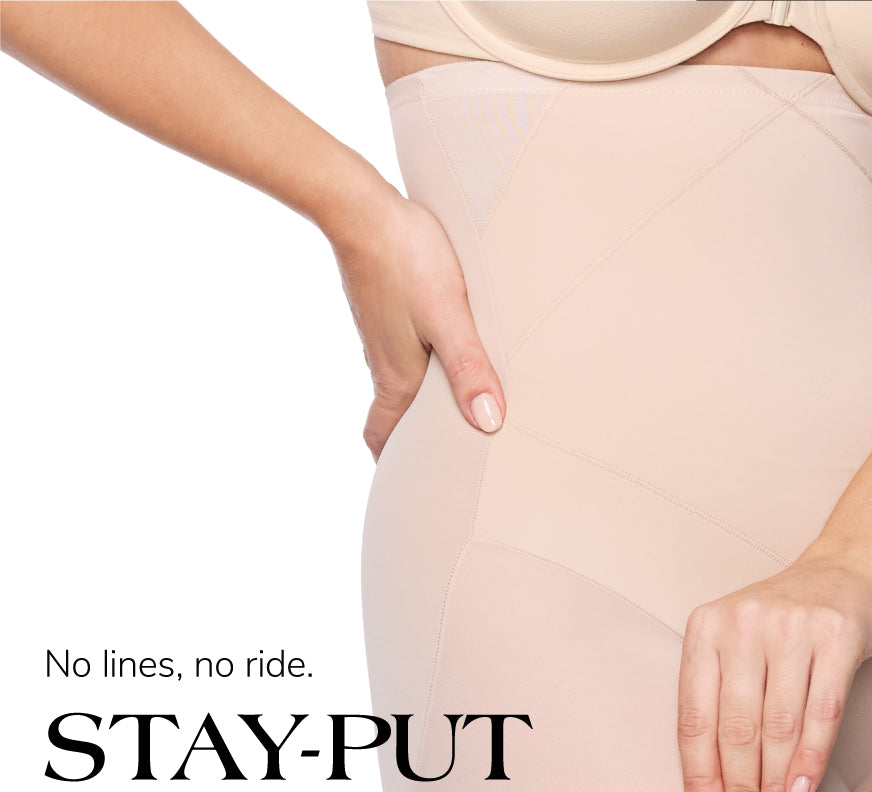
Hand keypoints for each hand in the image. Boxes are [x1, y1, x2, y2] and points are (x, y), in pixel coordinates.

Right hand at [327, 181, 505, 459]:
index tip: (405, 482)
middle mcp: (384, 361)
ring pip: (398, 381)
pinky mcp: (385, 307)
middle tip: (438, 456)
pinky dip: (418, 366)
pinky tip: (440, 350)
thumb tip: (488, 423)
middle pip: (393, 415)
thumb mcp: (447, 316)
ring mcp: (381, 334)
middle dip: (410, 439)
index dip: (390, 462)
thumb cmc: (406, 257)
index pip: (382, 435)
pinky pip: (401, 349)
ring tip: (452, 409)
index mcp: (396, 377)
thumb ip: (470, 368)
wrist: (360, 206)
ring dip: (418, 402)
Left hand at [676, 555, 871, 791]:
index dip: (700, 779)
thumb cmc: (784, 626)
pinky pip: (823, 711)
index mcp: (704, 630)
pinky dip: (812, 758)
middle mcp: (743, 624)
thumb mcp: (737, 648)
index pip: (694, 719)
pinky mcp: (839, 635)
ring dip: (776, 787)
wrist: (849, 571)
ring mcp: (792, 627)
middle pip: (736, 729)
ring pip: (779, 726)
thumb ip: (721, 704)